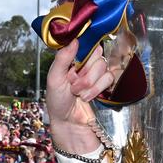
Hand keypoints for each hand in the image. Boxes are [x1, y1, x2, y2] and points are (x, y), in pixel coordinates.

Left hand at [45, 40, 114, 154]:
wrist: (67, 122)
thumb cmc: (57, 101)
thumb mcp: (54, 78)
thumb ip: (63, 58)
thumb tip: (74, 40)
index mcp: (71, 58)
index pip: (85, 43)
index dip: (83, 55)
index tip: (75, 66)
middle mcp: (84, 63)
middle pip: (97, 56)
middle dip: (85, 74)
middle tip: (73, 84)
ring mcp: (95, 73)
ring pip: (103, 68)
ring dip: (90, 84)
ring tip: (78, 93)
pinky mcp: (103, 84)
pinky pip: (109, 79)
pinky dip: (96, 90)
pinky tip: (86, 96)